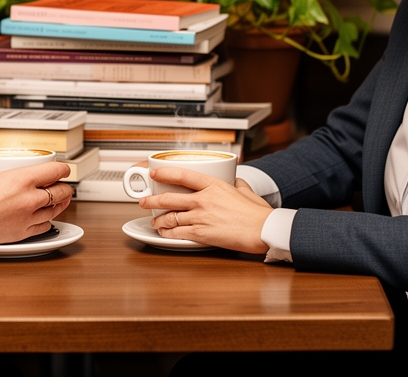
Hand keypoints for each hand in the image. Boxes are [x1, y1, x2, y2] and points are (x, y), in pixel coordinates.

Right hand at [0, 160, 72, 253]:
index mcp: (21, 179)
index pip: (55, 171)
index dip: (63, 169)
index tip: (63, 169)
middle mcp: (28, 199)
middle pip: (60, 192)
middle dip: (65, 188)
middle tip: (64, 186)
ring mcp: (27, 218)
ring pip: (55, 210)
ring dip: (60, 205)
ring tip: (61, 201)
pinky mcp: (22, 233)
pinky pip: (44, 227)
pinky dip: (47, 221)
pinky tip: (46, 218)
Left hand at [141, 168, 271, 253]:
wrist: (263, 229)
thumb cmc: (257, 212)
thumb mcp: (246, 190)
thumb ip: (236, 183)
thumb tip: (235, 181)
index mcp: (213, 185)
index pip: (182, 174)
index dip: (165, 173)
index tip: (155, 173)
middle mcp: (203, 199)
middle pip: (169, 198)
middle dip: (152, 200)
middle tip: (144, 201)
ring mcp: (200, 217)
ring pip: (170, 217)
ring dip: (158, 220)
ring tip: (154, 221)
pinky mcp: (201, 233)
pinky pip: (177, 233)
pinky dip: (168, 233)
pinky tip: (164, 233)